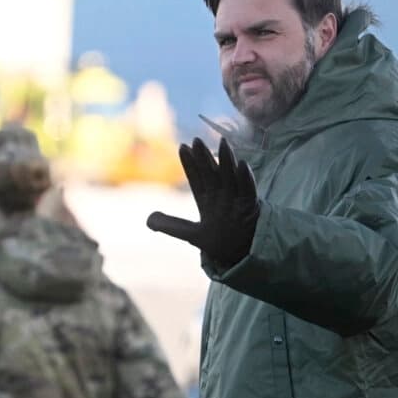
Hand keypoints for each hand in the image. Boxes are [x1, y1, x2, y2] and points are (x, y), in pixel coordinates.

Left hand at [147, 137, 259, 268]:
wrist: (236, 258)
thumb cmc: (216, 242)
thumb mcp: (189, 234)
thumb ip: (170, 225)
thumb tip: (148, 220)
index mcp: (205, 200)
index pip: (196, 178)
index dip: (189, 164)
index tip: (182, 147)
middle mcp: (220, 196)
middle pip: (212, 173)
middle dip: (205, 157)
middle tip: (197, 140)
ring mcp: (235, 200)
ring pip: (230, 178)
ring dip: (226, 161)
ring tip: (223, 143)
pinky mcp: (249, 208)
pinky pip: (248, 190)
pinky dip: (246, 178)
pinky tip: (243, 164)